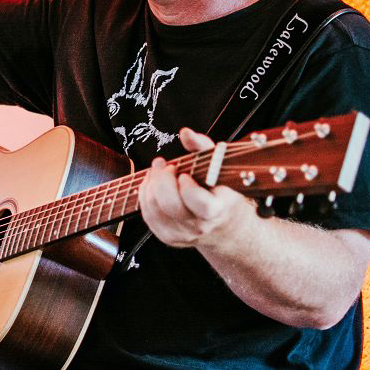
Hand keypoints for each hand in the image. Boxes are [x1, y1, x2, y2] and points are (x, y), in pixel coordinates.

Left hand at [138, 127, 252, 249]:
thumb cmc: (219, 189)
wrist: (223, 224)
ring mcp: (181, 235)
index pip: (199, 203)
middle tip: (165, 165)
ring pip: (154, 208)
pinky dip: (146, 195)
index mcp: (217, 211)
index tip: (184, 174)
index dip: (187, 187)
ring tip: (160, 171)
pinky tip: (154, 184)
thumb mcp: (218, 166)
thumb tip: (185, 133)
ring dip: (151, 184)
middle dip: (162, 179)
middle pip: (170, 205)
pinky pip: (146, 214)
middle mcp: (199, 227)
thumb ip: (203, 147)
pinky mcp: (167, 237)